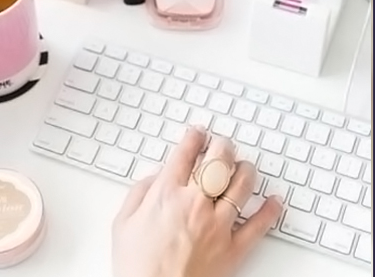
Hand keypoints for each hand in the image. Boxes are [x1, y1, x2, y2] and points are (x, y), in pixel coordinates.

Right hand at [112, 128, 282, 276]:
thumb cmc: (137, 266)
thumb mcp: (123, 222)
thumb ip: (139, 192)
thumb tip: (154, 178)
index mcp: (166, 194)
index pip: (185, 153)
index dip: (193, 137)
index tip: (197, 133)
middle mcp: (195, 204)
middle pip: (217, 161)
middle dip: (222, 146)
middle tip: (222, 143)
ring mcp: (217, 225)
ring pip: (241, 186)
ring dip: (245, 170)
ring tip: (244, 165)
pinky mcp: (232, 250)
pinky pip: (258, 226)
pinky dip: (269, 211)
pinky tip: (274, 202)